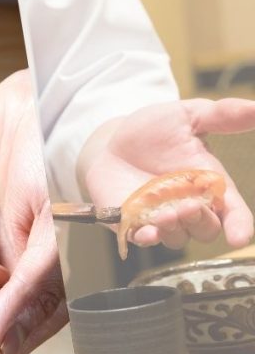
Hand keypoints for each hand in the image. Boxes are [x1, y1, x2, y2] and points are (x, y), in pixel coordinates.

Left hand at [79, 98, 254, 251]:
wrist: (112, 139)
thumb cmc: (155, 129)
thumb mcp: (188, 115)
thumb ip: (222, 115)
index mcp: (209, 184)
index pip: (232, 211)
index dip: (239, 224)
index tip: (240, 237)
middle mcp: (188, 206)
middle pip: (206, 229)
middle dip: (202, 222)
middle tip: (190, 206)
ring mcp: (159, 217)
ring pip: (176, 238)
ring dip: (174, 230)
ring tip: (166, 214)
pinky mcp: (131, 222)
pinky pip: (141, 238)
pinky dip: (145, 238)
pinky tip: (146, 233)